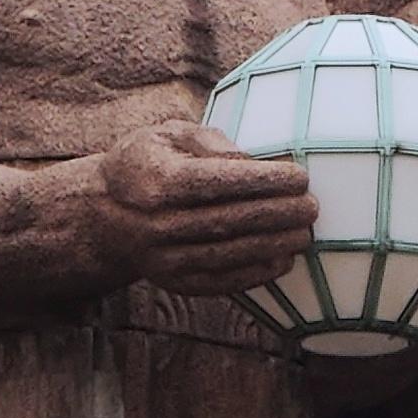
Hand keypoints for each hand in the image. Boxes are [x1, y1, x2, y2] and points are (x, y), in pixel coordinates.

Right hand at [99, 118, 316, 296]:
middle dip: (275, 215)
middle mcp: (155, 224)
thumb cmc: (148, 163)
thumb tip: (249, 161)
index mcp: (155, 181)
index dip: (261, 181)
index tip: (299, 177)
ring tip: (305, 233)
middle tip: (312, 207)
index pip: (216, 182)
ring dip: (270, 246)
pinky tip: (282, 262)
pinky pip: (217, 282)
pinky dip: (252, 275)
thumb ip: (207, 141)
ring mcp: (162, 259)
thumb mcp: (167, 135)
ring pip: (225, 255)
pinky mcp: (173, 283)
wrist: (105, 216)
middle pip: (225, 220)